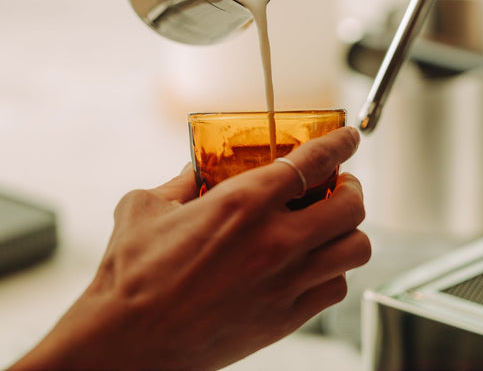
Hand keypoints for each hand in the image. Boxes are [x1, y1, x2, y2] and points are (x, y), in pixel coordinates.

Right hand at [11, 126, 368, 370]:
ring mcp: (285, 282)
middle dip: (351, 189)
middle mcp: (275, 241)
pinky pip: (335, 288)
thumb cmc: (130, 278)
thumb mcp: (145, 208)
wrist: (127, 344)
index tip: (349, 138)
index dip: (340, 143)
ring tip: (331, 227)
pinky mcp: (285, 319)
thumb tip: (194, 173)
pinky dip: (333, 272)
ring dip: (348, 232)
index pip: (315, 161)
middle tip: (338, 186)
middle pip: (351, 206)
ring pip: (355, 249)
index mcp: (243, 203)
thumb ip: (178, 183)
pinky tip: (313, 266)